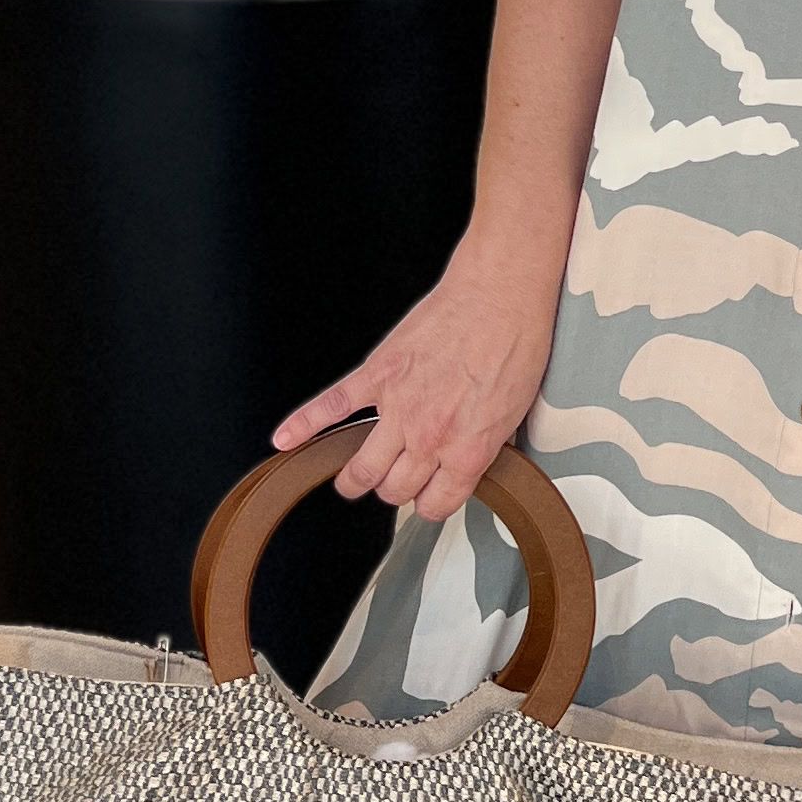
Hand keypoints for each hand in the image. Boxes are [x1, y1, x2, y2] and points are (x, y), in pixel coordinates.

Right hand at [274, 238, 559, 524]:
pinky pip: (332, 406)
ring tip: (353, 479)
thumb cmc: (516, 345)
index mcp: (467, 452)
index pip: (433, 506)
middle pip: (392, 491)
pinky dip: (304, 424)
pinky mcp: (378, 374)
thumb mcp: (514, 414)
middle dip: (394, 489)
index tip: (428, 497)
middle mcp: (429, 438)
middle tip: (396, 481)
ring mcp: (398, 407)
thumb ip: (486, 448)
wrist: (500, 295)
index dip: (430, 504)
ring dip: (354, 479)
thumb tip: (473, 465)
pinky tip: (285, 440)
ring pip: (361, 469)